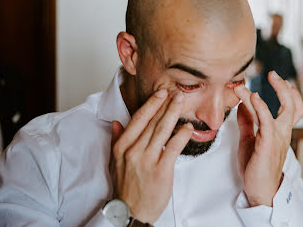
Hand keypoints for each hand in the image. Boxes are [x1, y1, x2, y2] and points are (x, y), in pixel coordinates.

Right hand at [109, 90, 192, 223]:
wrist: (131, 211)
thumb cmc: (125, 186)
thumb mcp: (115, 161)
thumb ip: (116, 140)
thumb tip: (117, 123)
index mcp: (122, 146)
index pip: (138, 119)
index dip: (151, 105)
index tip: (160, 94)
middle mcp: (133, 151)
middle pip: (152, 122)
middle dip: (165, 105)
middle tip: (175, 92)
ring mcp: (147, 160)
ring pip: (162, 131)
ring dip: (172, 114)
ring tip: (181, 102)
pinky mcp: (161, 171)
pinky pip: (173, 148)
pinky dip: (181, 136)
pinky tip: (187, 127)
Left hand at [234, 71, 302, 206]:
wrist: (258, 190)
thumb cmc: (255, 167)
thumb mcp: (249, 140)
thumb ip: (248, 123)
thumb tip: (242, 106)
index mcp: (279, 132)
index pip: (292, 109)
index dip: (289, 93)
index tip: (277, 79)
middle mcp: (282, 133)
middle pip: (293, 105)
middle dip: (284, 88)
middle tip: (273, 74)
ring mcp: (277, 138)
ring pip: (279, 110)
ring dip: (261, 94)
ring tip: (243, 86)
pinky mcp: (267, 144)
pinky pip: (267, 122)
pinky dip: (260, 108)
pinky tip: (253, 98)